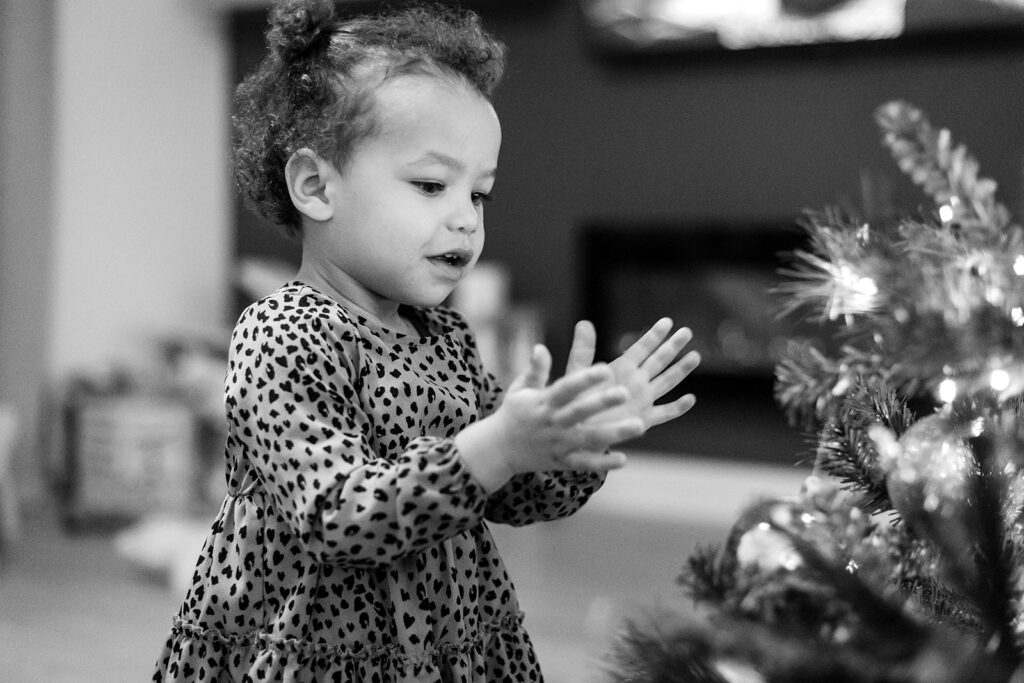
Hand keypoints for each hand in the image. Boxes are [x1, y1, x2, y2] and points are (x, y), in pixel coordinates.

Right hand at [455, 344, 642, 490]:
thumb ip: (535, 370)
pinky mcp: (561, 462)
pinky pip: (584, 464)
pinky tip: (624, 459)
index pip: (567, 388)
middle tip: (626, 392)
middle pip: (580, 412)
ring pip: (588, 439)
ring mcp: (558, 444)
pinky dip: (602, 463)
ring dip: (614, 433)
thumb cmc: (514, 413)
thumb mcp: (520, 389)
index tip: (606, 369)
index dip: (585, 379)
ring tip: (640, 425)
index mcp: (543, 402)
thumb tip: (540, 348)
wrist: (498, 450)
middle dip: (602, 402)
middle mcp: (552, 423)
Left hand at [568, 318, 699, 431]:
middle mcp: (635, 382)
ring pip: (666, 382)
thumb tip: (583, 322)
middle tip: (687, 331)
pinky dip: (677, 407)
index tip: (667, 321)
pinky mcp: (644, 420)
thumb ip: (582, 350)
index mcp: (621, 369)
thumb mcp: (578, 373)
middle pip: (658, 361)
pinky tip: (690, 398)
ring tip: (695, 356)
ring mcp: (642, 400)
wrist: (577, 431)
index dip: (654, 335)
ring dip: (680, 370)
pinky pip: (664, 413)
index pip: (641, 348)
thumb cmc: (576, 402)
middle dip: (672, 347)